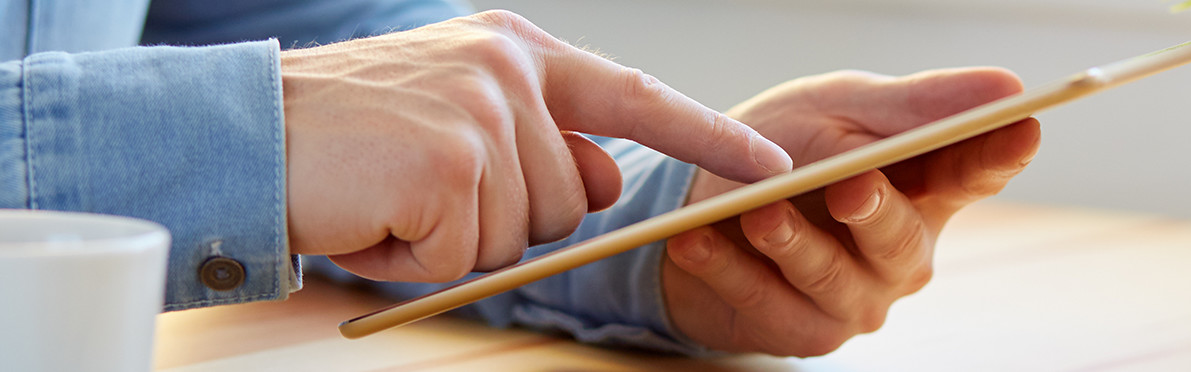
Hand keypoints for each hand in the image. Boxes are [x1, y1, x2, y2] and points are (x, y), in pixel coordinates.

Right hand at [280, 10, 790, 281]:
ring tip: (389, 197)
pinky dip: (414, 259)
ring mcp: (483, 115)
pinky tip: (373, 215)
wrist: (239, 133)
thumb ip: (539, 145)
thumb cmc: (345, 137)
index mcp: (518, 53)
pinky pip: (465, 258)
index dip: (706, 135)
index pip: (636, 98)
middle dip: (496, 222)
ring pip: (519, 237)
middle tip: (417, 190)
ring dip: (450, 242)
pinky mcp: (450, 165)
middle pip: (566, 202)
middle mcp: (510, 72)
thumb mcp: (456, 119)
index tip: (769, 163)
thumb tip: (603, 181)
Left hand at [662, 68, 1040, 355]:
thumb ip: (914, 105)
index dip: (1001, 154)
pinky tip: (697, 240)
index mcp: (924, 188)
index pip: (976, 172)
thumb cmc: (785, 149)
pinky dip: (730, 270)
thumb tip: (1006, 86)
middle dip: (876, 211)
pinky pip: (768, 303)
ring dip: (792, 243)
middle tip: (850, 185)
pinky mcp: (802, 332)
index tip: (1023, 126)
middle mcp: (900, 253)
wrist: (697, 203)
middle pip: (901, 239)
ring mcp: (855, 299)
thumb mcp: (842, 108)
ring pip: (833, 277)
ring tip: (756, 212)